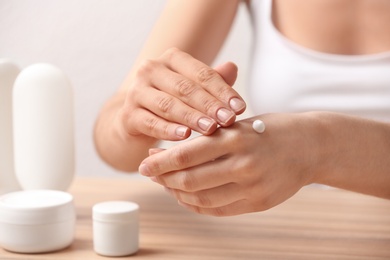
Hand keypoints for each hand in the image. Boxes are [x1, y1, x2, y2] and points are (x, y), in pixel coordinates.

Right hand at [118, 48, 245, 140]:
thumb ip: (212, 81)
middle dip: (209, 105)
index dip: (222, 90)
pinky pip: (151, 123)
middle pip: (185, 88)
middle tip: (228, 120)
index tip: (240, 107)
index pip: (201, 73)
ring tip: (210, 129)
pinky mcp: (128, 114)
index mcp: (171, 59)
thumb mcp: (193, 90)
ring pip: (168, 105)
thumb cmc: (173, 101)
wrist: (137, 118)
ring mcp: (136, 91)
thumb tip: (233, 67)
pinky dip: (169, 130)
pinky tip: (184, 137)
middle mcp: (151, 70)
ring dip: (191, 118)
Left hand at [139, 113, 319, 215]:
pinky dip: (197, 205)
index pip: (186, 154)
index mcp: (236, 137)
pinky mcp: (259, 203)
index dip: (159, 162)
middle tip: (152, 174)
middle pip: (189, 180)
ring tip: (168, 184)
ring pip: (201, 199)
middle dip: (164, 179)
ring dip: (178, 193)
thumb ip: (209, 139)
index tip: (143, 163)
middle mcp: (244, 164)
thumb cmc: (270, 130)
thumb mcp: (239, 123)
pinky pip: (218, 210)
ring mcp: (253, 187)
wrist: (310, 147)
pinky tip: (187, 197)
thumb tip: (171, 152)